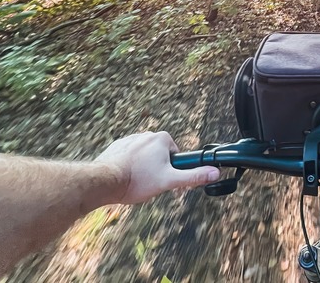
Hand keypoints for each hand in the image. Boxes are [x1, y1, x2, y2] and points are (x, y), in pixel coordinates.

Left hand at [95, 131, 219, 204]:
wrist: (104, 181)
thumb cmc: (137, 180)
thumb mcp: (169, 181)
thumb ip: (193, 176)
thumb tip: (215, 173)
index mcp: (162, 139)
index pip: (176, 156)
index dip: (173, 170)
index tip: (165, 180)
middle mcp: (147, 134)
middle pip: (160, 156)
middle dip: (158, 170)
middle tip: (150, 184)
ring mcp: (130, 139)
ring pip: (145, 157)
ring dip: (143, 169)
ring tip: (136, 183)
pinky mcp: (117, 147)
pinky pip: (129, 157)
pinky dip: (130, 167)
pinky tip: (125, 178)